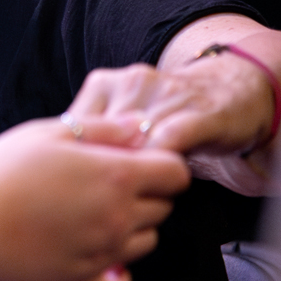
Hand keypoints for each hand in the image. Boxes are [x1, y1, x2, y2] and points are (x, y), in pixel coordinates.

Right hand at [0, 116, 189, 280]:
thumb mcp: (47, 133)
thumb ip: (102, 128)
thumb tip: (140, 128)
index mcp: (116, 176)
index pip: (175, 173)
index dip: (160, 165)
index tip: (135, 163)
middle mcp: (119, 217)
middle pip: (162, 208)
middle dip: (143, 194)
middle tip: (100, 187)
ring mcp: (104, 254)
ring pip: (144, 243)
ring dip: (128, 230)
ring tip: (87, 218)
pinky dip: (116, 278)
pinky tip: (96, 262)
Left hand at [68, 56, 276, 194]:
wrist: (229, 90)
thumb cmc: (167, 117)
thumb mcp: (122, 121)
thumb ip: (91, 137)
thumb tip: (51, 169)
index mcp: (104, 84)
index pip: (72, 125)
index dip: (68, 159)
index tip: (63, 185)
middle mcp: (130, 83)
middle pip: (100, 133)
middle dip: (96, 169)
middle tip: (92, 197)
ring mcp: (165, 94)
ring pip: (132, 138)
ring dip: (127, 170)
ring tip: (124, 196)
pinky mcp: (198, 112)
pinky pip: (170, 138)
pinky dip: (158, 162)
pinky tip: (155, 182)